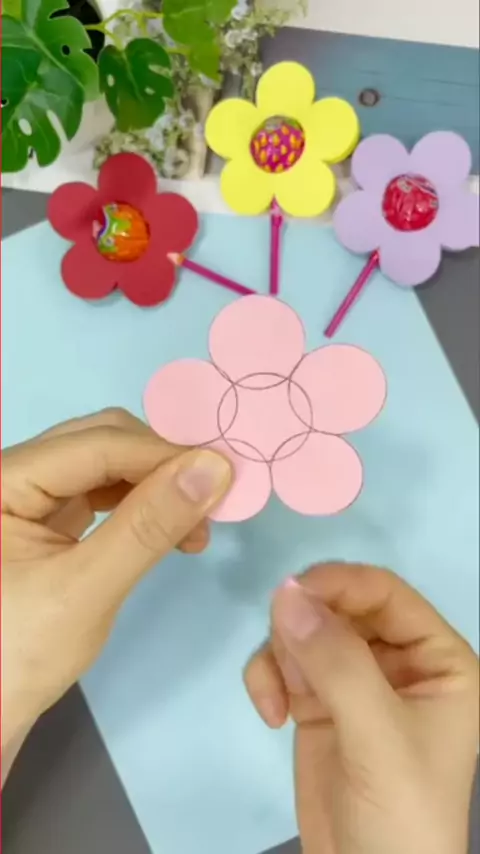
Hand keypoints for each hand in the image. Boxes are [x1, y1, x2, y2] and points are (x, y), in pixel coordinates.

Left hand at [1, 409, 230, 770]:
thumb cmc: (18, 657)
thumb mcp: (86, 591)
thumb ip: (148, 526)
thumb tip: (215, 468)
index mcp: (4, 480)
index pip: (95, 444)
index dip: (162, 453)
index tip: (225, 472)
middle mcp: (14, 476)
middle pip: (100, 443)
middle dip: (161, 467)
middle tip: (214, 499)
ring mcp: (29, 498)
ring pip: (105, 466)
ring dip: (156, 488)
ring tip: (198, 527)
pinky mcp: (45, 521)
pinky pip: (100, 495)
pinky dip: (140, 508)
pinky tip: (172, 531)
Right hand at [245, 564, 477, 853]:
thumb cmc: (400, 814)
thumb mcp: (378, 736)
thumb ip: (337, 662)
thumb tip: (286, 592)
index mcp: (436, 660)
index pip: (386, 594)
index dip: (341, 584)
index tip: (292, 592)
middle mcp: (396, 661)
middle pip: (340, 606)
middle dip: (306, 625)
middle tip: (283, 655)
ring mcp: (354, 681)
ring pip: (306, 631)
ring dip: (282, 654)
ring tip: (280, 699)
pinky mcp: (318, 703)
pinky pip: (285, 664)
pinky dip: (268, 678)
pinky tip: (270, 713)